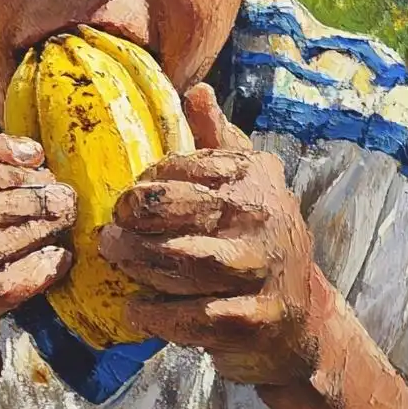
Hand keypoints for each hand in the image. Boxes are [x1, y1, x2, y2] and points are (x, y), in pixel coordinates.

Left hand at [100, 83, 324, 386]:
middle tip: (109, 229)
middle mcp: (263, 217)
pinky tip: (135, 309)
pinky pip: (193, 316)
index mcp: (256, 178)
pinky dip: (157, 315)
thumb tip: (196, 90)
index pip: (191, 168)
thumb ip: (218, 137)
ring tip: (112, 258)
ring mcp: (261, 269)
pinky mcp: (252, 318)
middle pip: (183, 212)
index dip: (150, 182)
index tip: (129, 197)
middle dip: (137, 220)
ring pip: (184, 262)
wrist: (298, 314)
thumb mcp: (247, 182)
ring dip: (138, 261)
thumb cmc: (255, 237)